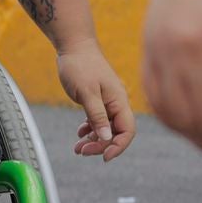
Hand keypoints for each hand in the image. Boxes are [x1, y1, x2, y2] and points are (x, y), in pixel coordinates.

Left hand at [58, 40, 135, 161]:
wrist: (74, 45)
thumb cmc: (80, 65)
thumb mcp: (87, 93)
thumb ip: (97, 116)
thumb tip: (107, 138)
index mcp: (119, 100)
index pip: (127, 130)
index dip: (118, 146)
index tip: (104, 157)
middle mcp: (117, 102)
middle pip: (116, 132)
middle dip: (101, 145)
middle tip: (82, 151)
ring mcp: (108, 101)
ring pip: (105, 127)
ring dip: (94, 139)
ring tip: (78, 148)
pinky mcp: (98, 99)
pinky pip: (98, 119)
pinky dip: (90, 128)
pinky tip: (80, 134)